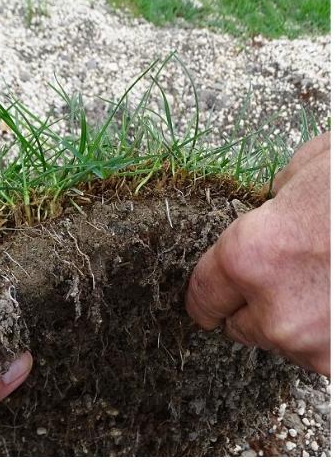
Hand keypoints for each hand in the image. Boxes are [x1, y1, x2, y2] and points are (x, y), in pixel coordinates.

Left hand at [186, 132, 329, 374]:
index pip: (202, 297)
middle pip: (243, 327)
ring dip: (303, 322)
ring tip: (332, 283)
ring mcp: (321, 346)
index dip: (208, 294)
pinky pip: (328, 354)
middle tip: (291, 277)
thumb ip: (274, 201)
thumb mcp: (310, 168)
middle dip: (258, 305)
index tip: (212, 298)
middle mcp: (277, 311)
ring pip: (290, 344)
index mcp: (251, 257)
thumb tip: (271, 207)